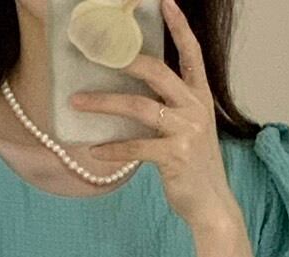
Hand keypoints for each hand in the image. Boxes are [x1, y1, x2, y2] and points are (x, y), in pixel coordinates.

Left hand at [72, 0, 240, 233]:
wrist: (211, 205)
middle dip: (122, 61)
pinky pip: (136, 146)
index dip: (179, 26)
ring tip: (77, 103)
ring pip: (139, 106)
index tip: (165, 1)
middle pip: (156, 71)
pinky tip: (94, 150)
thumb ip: (169, 106)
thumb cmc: (193, 165)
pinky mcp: (175, 156)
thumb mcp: (187, 128)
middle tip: (92, 56)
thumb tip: (130, 89)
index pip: (191, 53)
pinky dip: (112, 148)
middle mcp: (195, 108)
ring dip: (104, 103)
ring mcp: (187, 131)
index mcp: (200, 96)